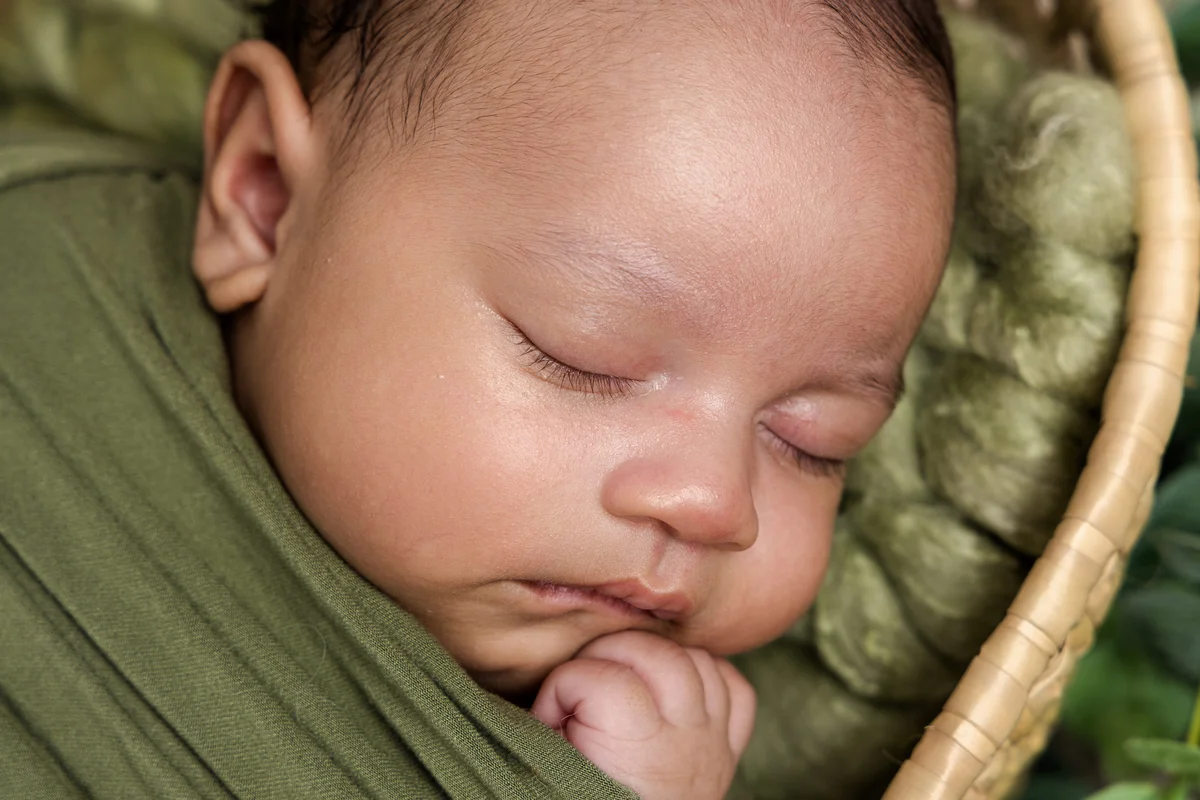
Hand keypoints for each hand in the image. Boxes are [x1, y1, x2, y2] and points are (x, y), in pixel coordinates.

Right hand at [531, 631, 755, 799]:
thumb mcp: (555, 773)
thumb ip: (549, 730)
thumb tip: (546, 694)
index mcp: (636, 749)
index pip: (600, 675)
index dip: (563, 684)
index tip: (548, 714)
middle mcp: (683, 740)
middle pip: (658, 654)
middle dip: (610, 651)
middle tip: (583, 678)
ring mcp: (712, 742)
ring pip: (698, 661)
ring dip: (656, 656)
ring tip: (624, 677)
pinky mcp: (727, 749)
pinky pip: (735, 688)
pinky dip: (708, 676)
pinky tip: (676, 687)